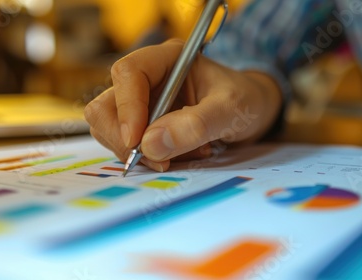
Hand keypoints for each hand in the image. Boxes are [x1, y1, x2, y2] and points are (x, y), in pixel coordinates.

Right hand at [84, 39, 281, 171]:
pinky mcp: (146, 126)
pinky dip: (153, 158)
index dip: (126, 108)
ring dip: (143, 152)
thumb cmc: (247, 100)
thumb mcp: (231, 110)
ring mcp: (144, 104)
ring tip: (188, 153)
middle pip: (106, 106)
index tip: (137, 142)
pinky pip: (131, 147)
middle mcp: (149, 79)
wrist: (255, 112)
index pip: (128, 73)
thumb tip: (150, 145)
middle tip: (159, 160)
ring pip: (112, 130)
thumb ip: (196, 124)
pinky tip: (185, 155)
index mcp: (167, 58)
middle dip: (125, 138)